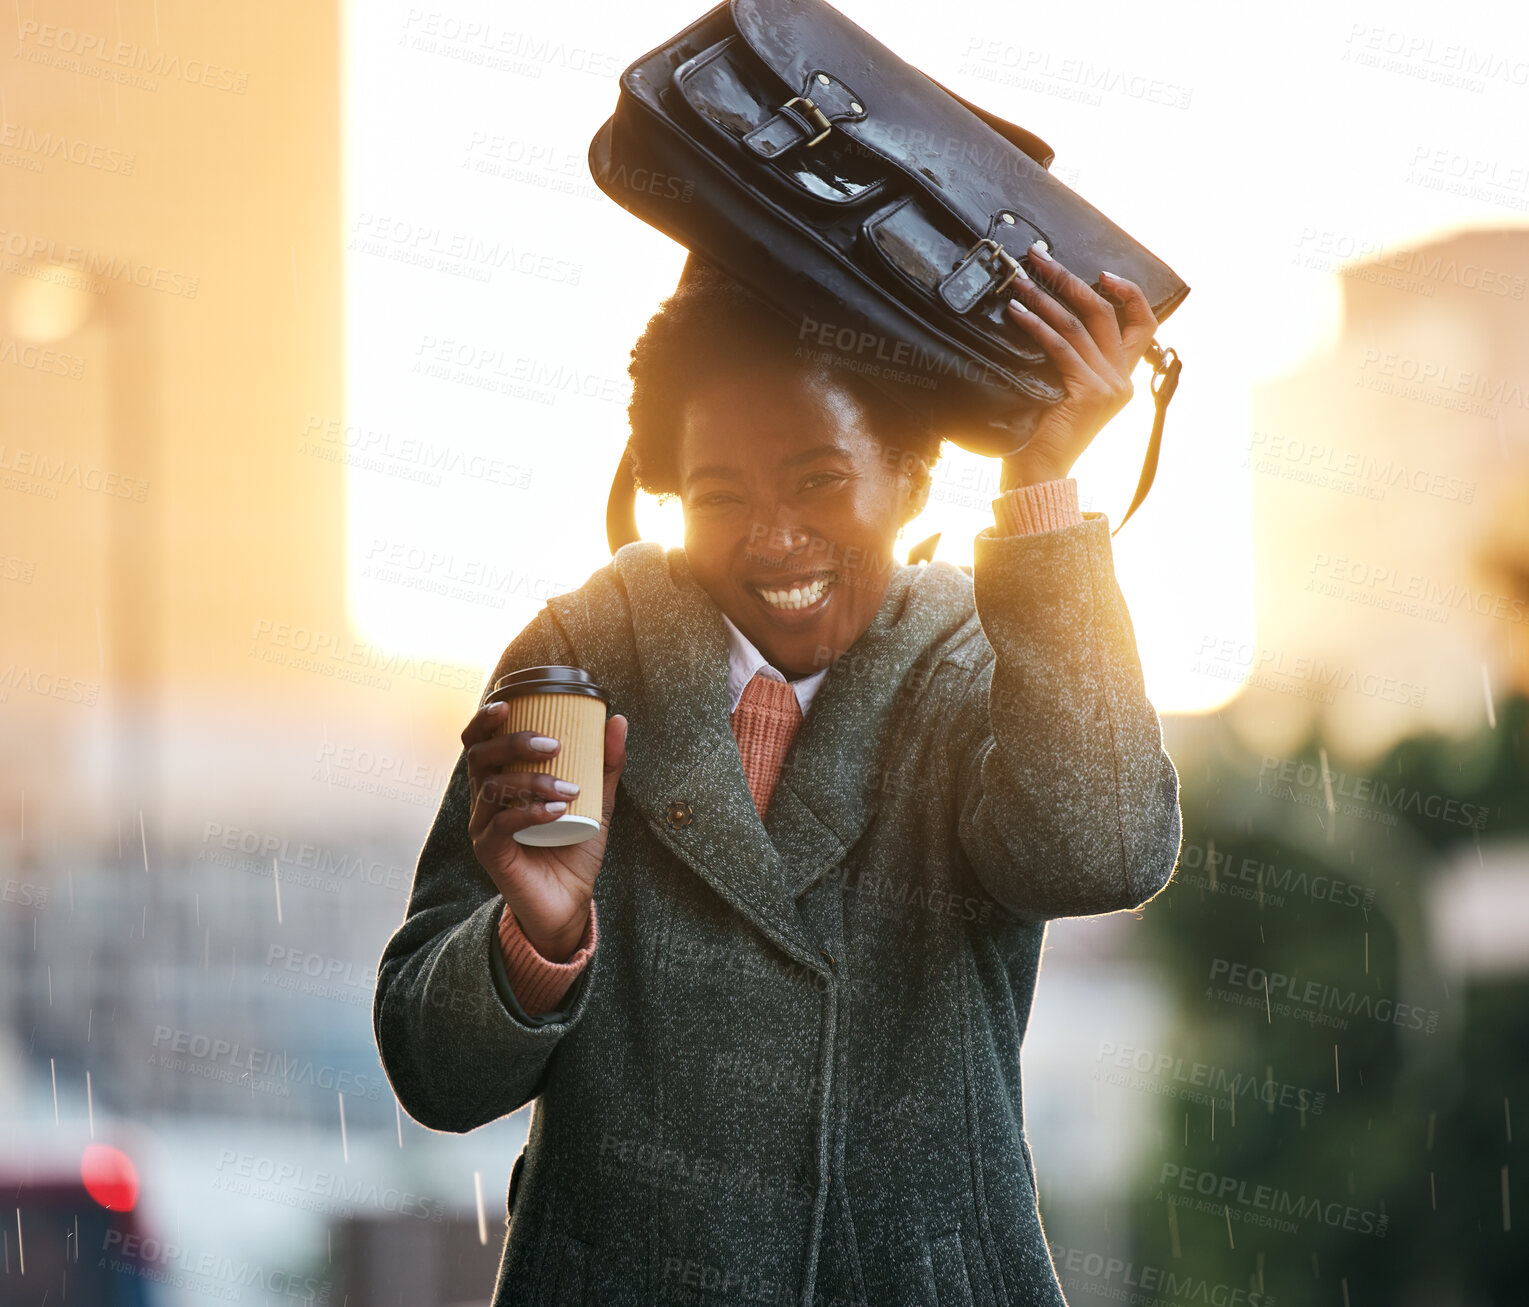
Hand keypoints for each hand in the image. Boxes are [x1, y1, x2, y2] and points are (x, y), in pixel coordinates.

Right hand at [461, 702, 627, 961]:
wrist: (569, 902)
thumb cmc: (574, 848)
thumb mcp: (597, 802)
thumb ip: (606, 765)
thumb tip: (618, 720)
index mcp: (500, 781)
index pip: (478, 741)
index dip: (485, 718)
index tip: (511, 703)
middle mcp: (484, 800)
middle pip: (479, 757)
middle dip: (514, 743)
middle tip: (553, 744)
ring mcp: (483, 826)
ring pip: (492, 788)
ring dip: (532, 781)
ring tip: (570, 789)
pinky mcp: (490, 853)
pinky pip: (501, 824)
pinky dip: (530, 812)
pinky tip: (558, 810)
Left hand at [999, 242, 1158, 488]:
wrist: (1039, 477)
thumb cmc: (1042, 436)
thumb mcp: (1065, 394)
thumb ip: (1072, 363)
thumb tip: (1050, 321)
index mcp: (1122, 380)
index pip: (1143, 325)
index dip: (1128, 293)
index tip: (1102, 273)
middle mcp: (1122, 381)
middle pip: (1105, 313)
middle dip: (1069, 280)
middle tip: (1040, 258)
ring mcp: (1109, 387)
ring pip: (1078, 325)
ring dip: (1044, 297)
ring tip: (1019, 281)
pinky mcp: (1088, 394)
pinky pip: (1060, 347)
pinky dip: (1036, 326)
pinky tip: (1017, 313)